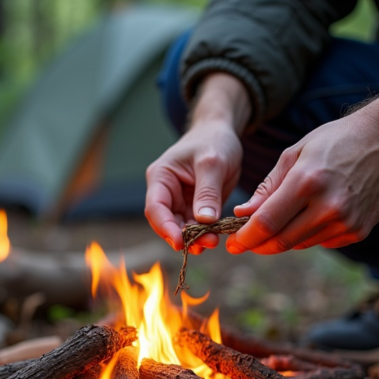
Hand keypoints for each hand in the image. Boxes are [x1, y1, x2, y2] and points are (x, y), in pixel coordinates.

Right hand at [145, 73, 250, 252]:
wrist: (222, 134)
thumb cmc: (213, 141)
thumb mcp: (212, 163)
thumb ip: (207, 192)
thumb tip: (204, 221)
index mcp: (161, 178)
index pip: (156, 208)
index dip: (165, 227)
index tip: (180, 242)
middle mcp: (166, 192)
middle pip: (167, 222)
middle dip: (184, 236)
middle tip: (205, 244)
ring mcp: (180, 201)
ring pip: (183, 227)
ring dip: (196, 238)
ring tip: (213, 242)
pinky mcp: (195, 207)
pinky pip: (197, 225)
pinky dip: (205, 233)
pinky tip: (216, 237)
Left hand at [226, 82, 378, 253]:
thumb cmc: (335, 141)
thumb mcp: (295, 154)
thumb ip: (267, 188)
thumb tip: (243, 214)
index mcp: (307, 182)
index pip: (267, 223)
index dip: (245, 238)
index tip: (231, 243)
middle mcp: (328, 206)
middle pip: (281, 241)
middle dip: (257, 245)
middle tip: (241, 243)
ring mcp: (346, 222)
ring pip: (299, 244)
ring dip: (280, 240)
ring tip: (271, 226)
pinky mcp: (358, 231)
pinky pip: (320, 241)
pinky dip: (305, 235)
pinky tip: (307, 217)